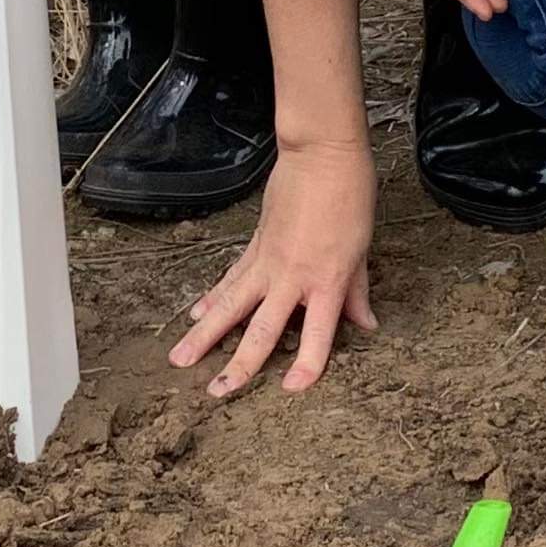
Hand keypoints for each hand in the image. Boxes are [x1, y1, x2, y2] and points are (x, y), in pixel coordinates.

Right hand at [169, 135, 377, 397]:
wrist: (321, 155)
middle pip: (261, 329)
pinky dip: (211, 298)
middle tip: (216, 391)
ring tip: (179, 359)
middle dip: (238, 364)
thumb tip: (366, 326)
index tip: (292, 389)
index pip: (317, 334)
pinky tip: (194, 314)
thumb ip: (357, 293)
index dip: (307, 364)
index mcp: (326, 280)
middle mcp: (292, 276)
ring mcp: (268, 261)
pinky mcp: (254, 244)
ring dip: (204, 334)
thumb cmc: (351, 198)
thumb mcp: (362, 250)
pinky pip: (230, 278)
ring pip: (230, 305)